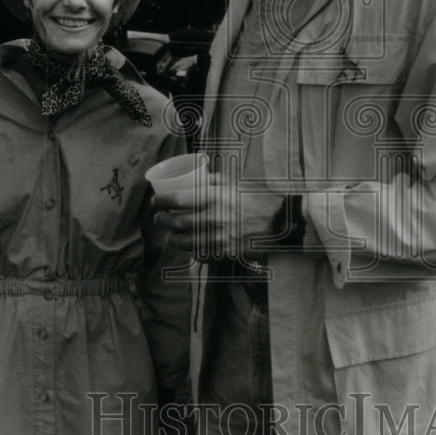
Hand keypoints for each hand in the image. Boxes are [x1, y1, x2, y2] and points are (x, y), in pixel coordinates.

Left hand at [153, 173, 282, 261]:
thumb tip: (189, 180)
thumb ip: (209, 180)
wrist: (280, 219)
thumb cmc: (255, 197)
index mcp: (215, 197)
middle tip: (158, 218)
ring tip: (169, 234)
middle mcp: (215, 218)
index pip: (178, 200)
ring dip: (172, 239)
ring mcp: (220, 237)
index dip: (162, 201)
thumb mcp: (233, 181)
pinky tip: (188, 246)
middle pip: (178, 222)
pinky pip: (201, 254)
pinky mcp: (226, 252)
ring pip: (186, 242)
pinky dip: (191, 251)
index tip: (155, 201)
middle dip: (162, 221)